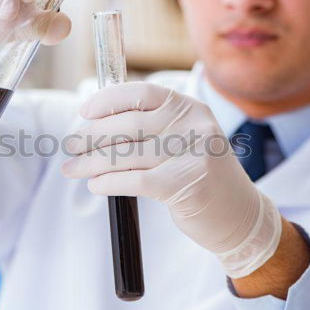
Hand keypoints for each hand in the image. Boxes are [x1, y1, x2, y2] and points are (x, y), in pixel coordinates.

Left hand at [61, 82, 282, 277]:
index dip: (108, 100)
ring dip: (91, 162)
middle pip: (128, 125)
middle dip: (92, 136)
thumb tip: (98, 124)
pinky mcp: (186, 183)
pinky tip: (96, 185)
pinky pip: (135, 180)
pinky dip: (109, 182)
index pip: (142, 93)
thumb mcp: (185, 140)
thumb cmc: (201, 177)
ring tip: (73, 168)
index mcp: (191, 108)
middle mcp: (193, 126)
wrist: (239, 216)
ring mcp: (192, 154)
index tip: (85, 112)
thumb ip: (153, 128)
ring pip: (127, 155)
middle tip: (70, 145)